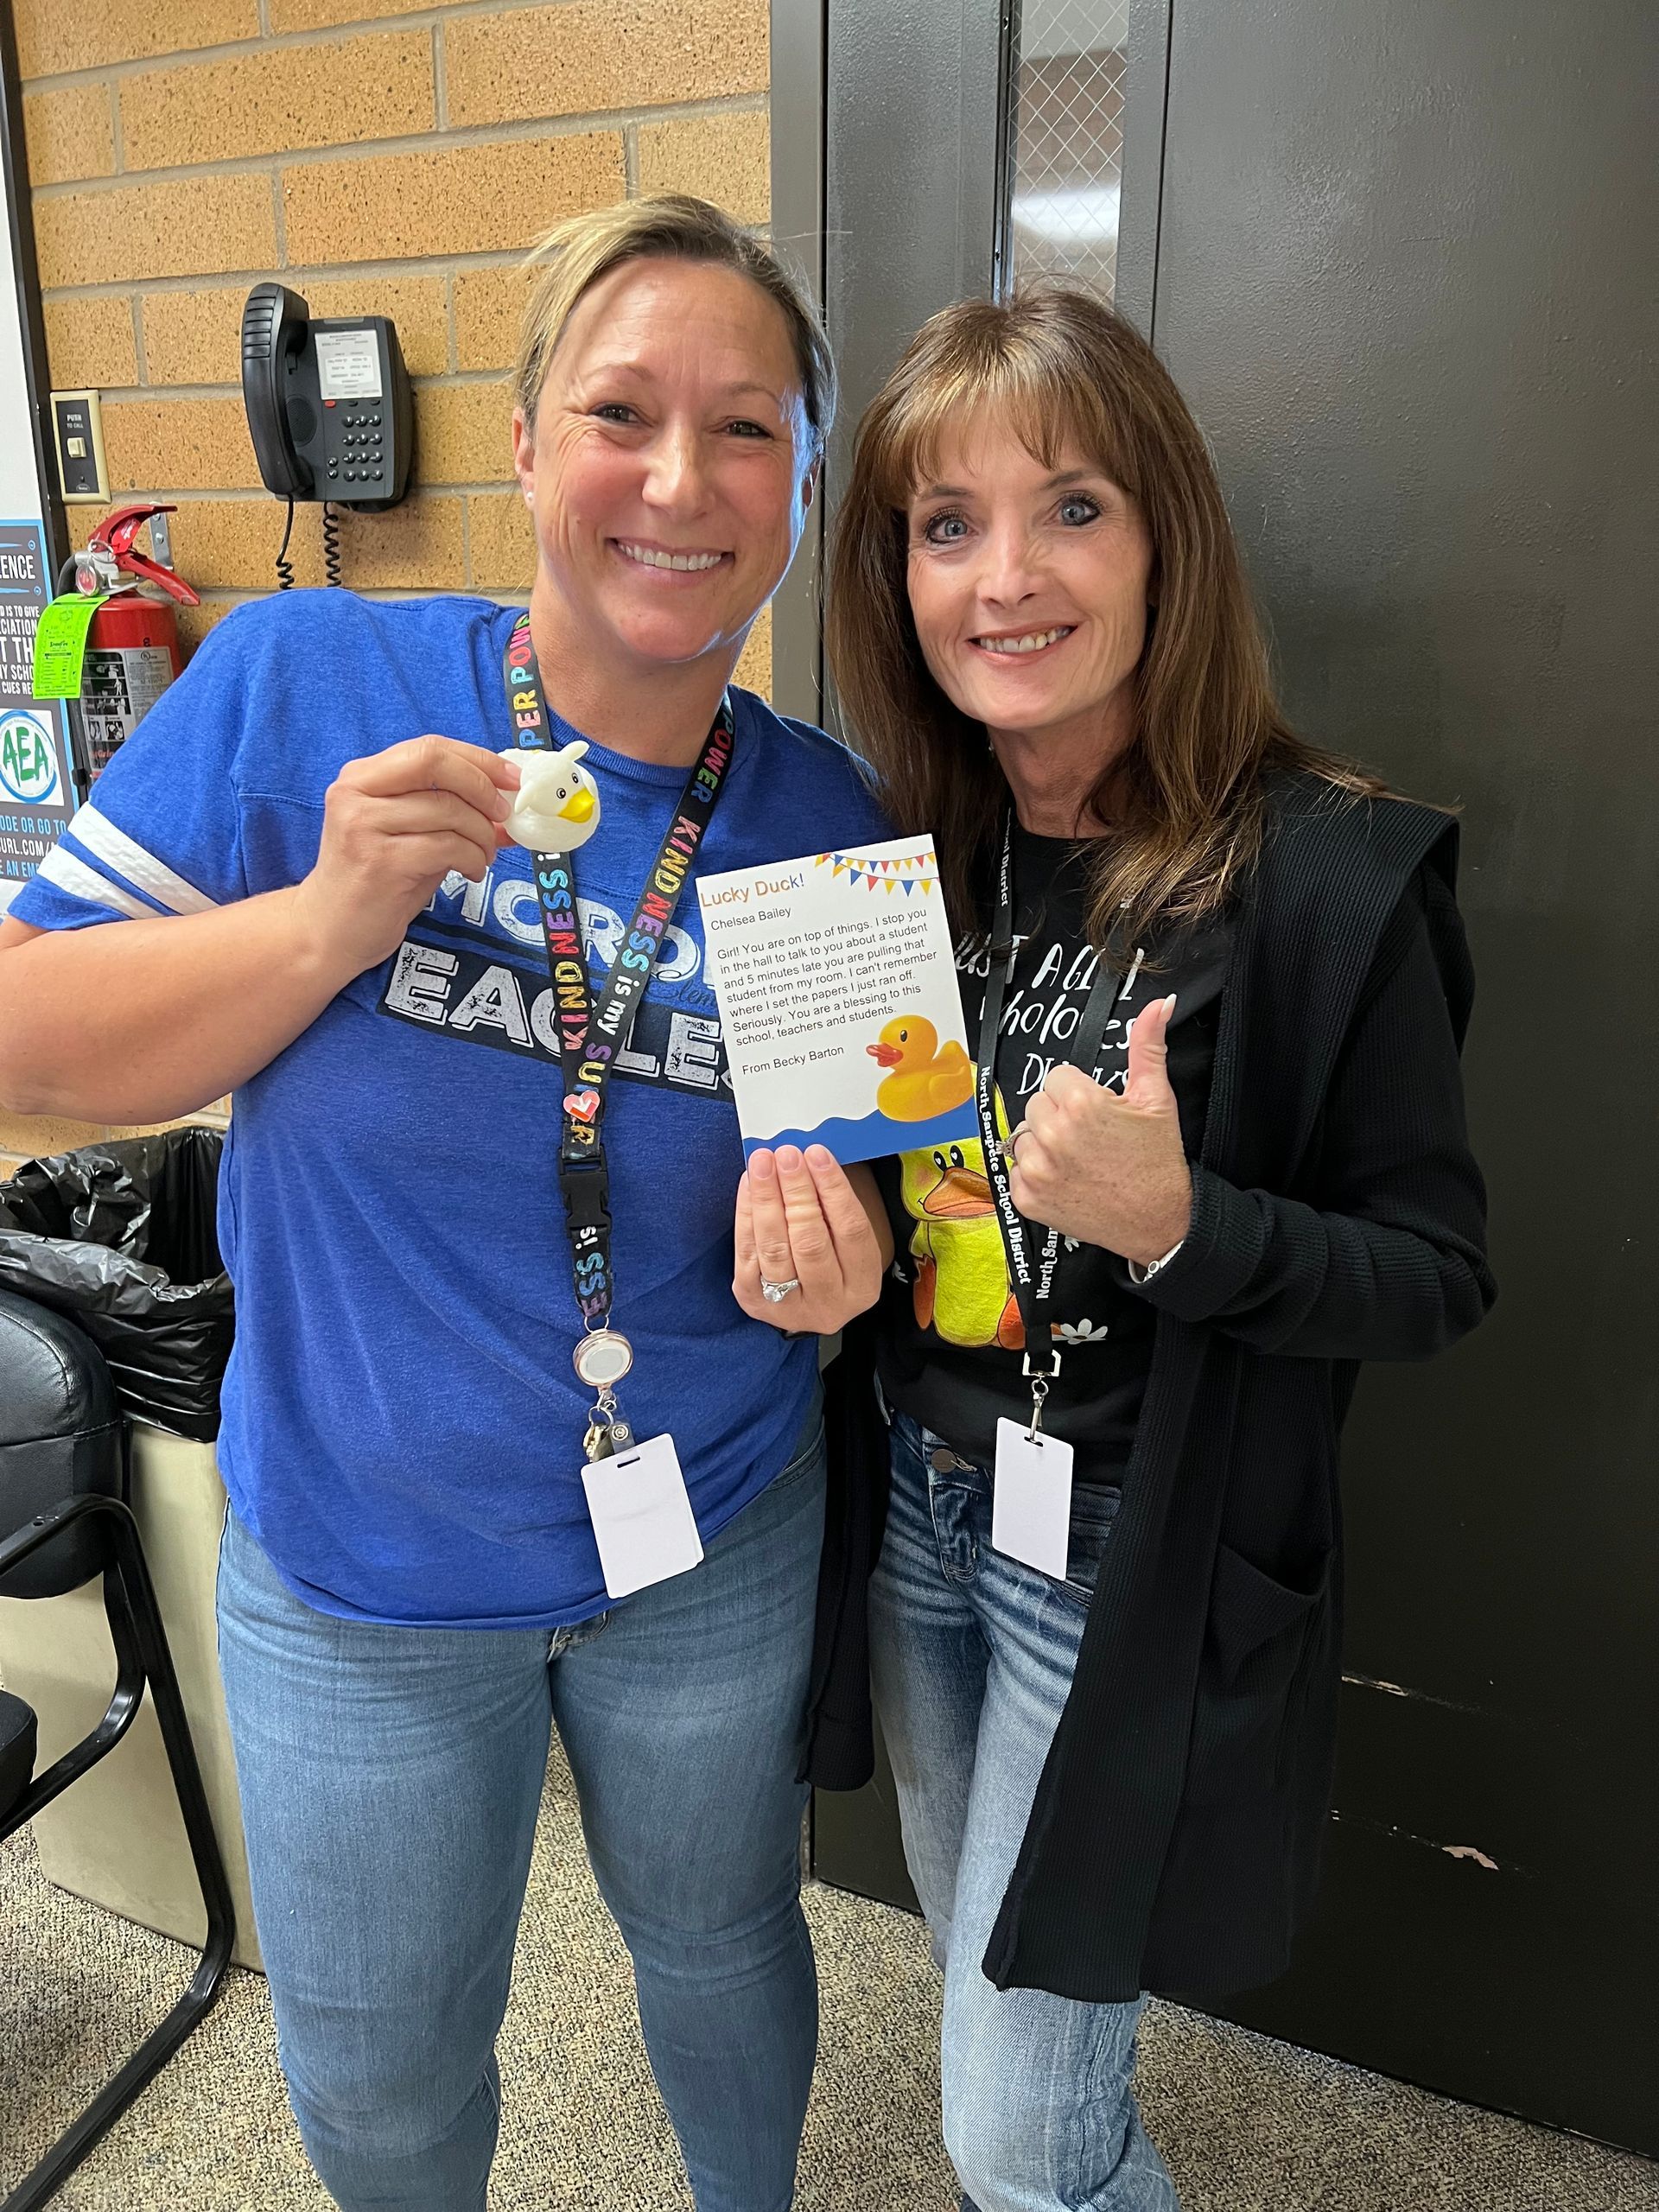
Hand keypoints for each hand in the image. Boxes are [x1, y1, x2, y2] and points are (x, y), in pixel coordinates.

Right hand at [290, 735, 522, 978]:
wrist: (329, 929)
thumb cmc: (374, 880)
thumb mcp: (410, 834)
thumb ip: (449, 812)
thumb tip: (507, 802)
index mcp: (362, 776)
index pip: (428, 748)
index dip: (477, 759)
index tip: (510, 778)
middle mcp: (356, 793)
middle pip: (435, 764)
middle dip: (482, 786)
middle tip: (502, 814)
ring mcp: (364, 826)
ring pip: (448, 810)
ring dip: (482, 834)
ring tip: (484, 855)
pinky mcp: (381, 862)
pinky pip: (447, 847)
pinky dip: (473, 858)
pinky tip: (472, 871)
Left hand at [734, 1145, 887, 1333]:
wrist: (804, 1303)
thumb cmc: (831, 1255)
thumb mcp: (846, 1235)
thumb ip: (835, 1202)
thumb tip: (810, 1156)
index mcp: (862, 1285)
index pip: (851, 1230)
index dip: (833, 1189)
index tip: (818, 1154)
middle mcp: (828, 1303)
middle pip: (810, 1241)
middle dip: (797, 1192)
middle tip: (787, 1155)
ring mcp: (787, 1307)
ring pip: (774, 1249)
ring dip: (767, 1199)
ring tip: (763, 1163)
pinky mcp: (752, 1300)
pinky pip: (747, 1251)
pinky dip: (746, 1212)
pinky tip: (750, 1184)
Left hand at [1008, 995, 1192, 1266]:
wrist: (1160, 1222)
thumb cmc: (1157, 1161)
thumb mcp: (1156, 1098)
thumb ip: (1148, 1046)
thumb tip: (1158, 1005)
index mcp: (1081, 1103)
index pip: (1056, 1078)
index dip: (1078, 1094)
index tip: (1097, 1113)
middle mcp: (1053, 1135)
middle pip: (1036, 1105)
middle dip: (1058, 1117)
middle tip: (1090, 1138)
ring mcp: (1037, 1170)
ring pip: (1022, 1136)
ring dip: (1043, 1145)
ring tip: (1078, 1160)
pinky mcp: (1028, 1199)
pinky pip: (1016, 1172)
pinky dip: (1036, 1177)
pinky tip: (1067, 1181)